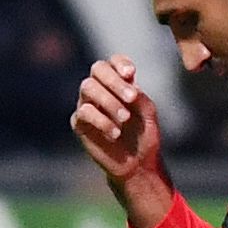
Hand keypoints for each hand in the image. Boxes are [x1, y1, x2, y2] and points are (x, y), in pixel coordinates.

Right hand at [72, 57, 171, 217]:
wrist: (137, 165)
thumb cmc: (143, 136)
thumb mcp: (148, 113)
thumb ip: (139, 97)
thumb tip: (128, 84)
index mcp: (119, 83)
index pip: (113, 62)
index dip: (119, 63)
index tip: (131, 74)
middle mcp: (100, 89)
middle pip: (97, 69)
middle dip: (114, 81)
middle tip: (132, 98)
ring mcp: (87, 104)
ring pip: (87, 87)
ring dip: (108, 100)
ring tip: (125, 118)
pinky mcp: (79, 122)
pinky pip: (84, 111)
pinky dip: (102, 120)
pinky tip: (115, 133)